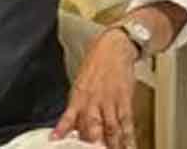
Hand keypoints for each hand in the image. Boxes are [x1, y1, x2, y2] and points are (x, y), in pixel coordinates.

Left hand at [51, 29, 138, 148]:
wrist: (114, 47)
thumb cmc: (96, 64)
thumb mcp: (80, 84)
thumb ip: (77, 108)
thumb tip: (73, 128)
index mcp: (78, 96)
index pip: (69, 117)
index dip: (63, 130)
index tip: (56, 140)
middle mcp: (93, 100)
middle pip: (92, 127)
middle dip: (92, 143)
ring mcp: (110, 101)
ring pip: (111, 129)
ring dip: (112, 145)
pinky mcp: (125, 100)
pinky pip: (127, 122)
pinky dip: (129, 137)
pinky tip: (130, 146)